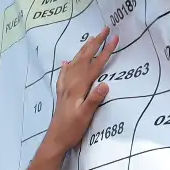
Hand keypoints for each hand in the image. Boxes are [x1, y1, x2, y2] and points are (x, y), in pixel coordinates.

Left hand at [44, 28, 116, 155]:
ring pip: (75, 63)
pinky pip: (64, 75)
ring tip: (90, 39)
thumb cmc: (71, 129)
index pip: (95, 64)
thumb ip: (94, 100)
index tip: (115, 38)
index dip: (106, 51)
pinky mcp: (62, 94)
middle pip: (84, 58)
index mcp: (79, 87)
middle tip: (105, 29)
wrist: (55, 140)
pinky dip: (67, 66)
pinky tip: (66, 62)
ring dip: (83, 50)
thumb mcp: (85, 116)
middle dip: (95, 43)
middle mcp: (71, 83)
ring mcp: (65, 88)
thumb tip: (106, 84)